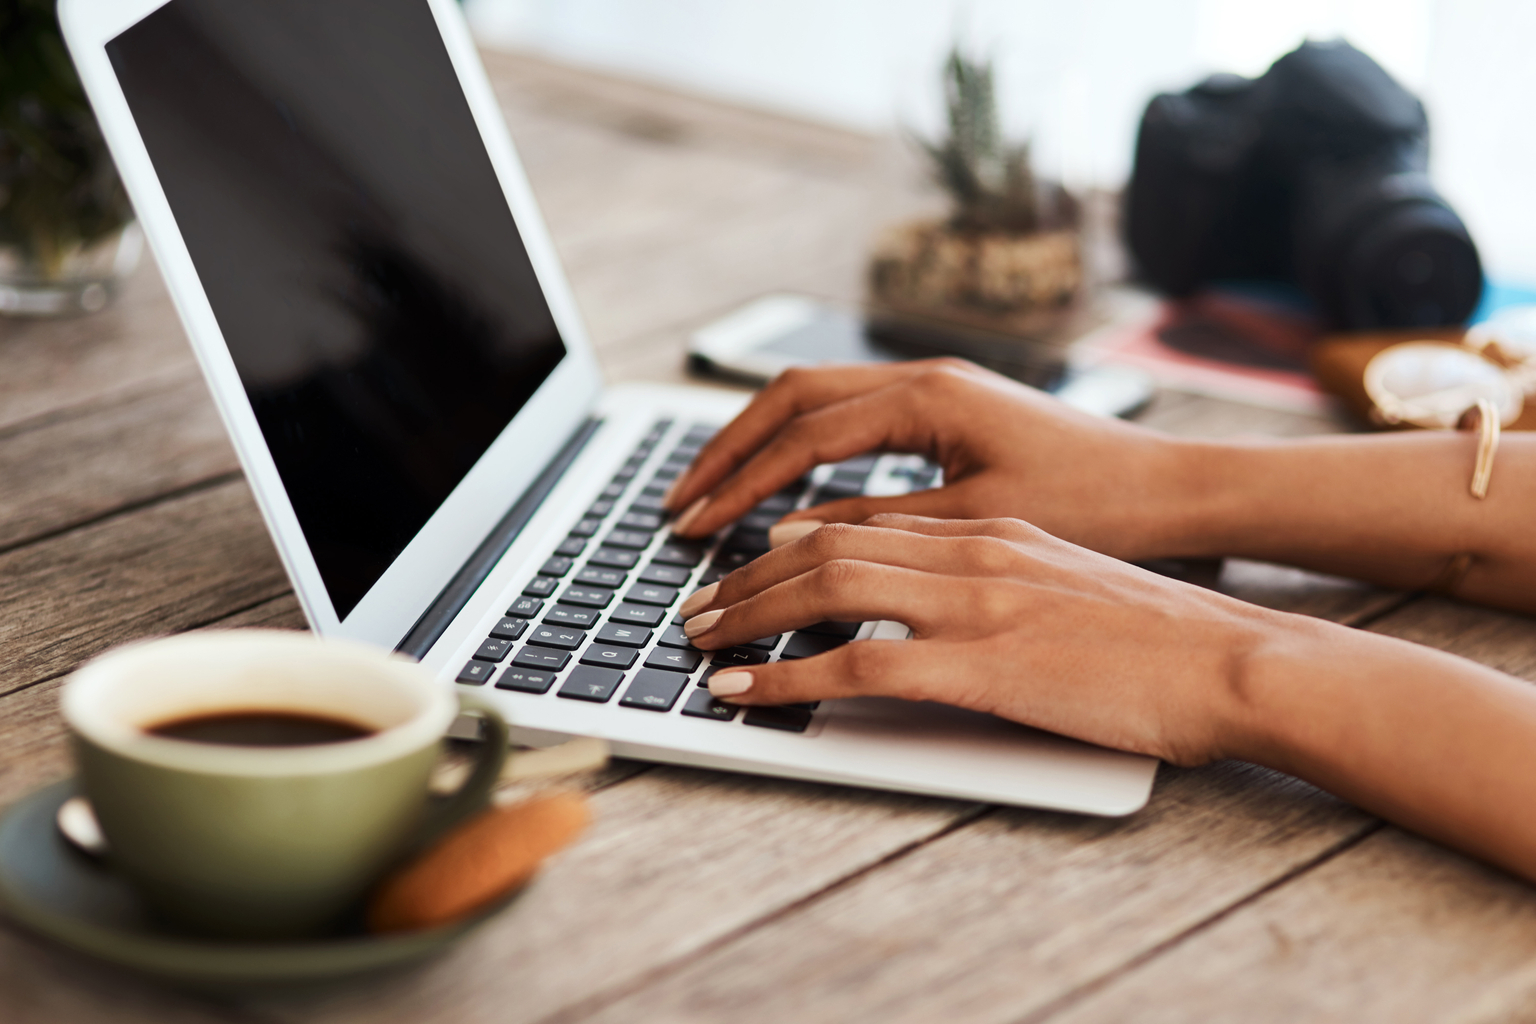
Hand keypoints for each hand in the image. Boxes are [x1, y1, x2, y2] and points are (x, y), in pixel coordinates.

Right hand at [665, 360, 1186, 561]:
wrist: (1171, 488)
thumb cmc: (1095, 502)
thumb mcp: (978, 524)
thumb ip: (880, 526)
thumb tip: (790, 538)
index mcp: (928, 396)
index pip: (802, 434)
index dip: (741, 482)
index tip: (695, 525)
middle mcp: (923, 377)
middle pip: (790, 399)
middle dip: (728, 452)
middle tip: (680, 504)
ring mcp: (933, 388)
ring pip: (815, 402)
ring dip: (759, 447)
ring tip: (712, 495)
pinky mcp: (945, 410)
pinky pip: (849, 419)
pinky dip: (801, 450)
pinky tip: (784, 488)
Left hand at [678, 514, 1292, 766]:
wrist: (1232, 660)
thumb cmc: (1160, 637)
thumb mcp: (1065, 583)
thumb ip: (994, 577)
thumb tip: (934, 596)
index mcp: (991, 529)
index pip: (863, 520)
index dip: (789, 541)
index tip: (746, 564)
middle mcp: (971, 550)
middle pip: (824, 543)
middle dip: (746, 572)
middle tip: (695, 601)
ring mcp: (973, 602)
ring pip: (825, 588)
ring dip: (746, 613)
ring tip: (695, 637)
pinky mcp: (980, 664)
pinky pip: (856, 667)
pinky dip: (786, 679)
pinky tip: (743, 692)